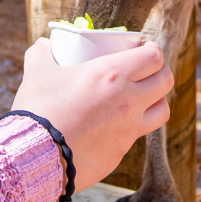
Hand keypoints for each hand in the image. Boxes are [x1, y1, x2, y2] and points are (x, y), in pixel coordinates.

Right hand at [11, 38, 172, 190]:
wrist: (35, 156)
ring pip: (161, 112)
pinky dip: (129, 128)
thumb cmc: (39, 109)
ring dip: (154, 102)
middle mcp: (129, 102)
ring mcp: (128, 130)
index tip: (141, 50)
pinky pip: (135, 137)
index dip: (151, 50)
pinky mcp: (120, 154)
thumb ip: (42, 54)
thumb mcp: (37, 73)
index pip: (154, 57)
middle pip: (165, 81)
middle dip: (159, 73)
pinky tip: (111, 126)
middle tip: (143, 72)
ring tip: (138, 100)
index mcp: (113, 75)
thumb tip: (43, 45)